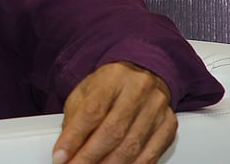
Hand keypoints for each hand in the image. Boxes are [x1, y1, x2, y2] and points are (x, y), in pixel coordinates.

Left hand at [53, 61, 176, 163]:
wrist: (142, 75)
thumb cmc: (110, 86)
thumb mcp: (86, 93)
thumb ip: (75, 119)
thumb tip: (65, 150)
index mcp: (113, 77)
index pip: (92, 111)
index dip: (74, 138)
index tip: (60, 156)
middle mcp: (139, 90)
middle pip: (113, 131)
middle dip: (90, 157)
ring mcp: (157, 107)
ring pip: (132, 146)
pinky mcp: (168, 125)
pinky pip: (150, 154)